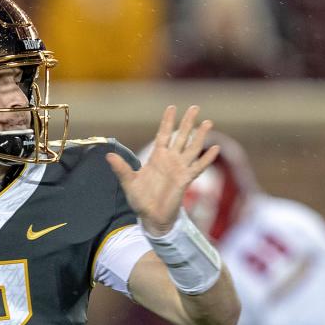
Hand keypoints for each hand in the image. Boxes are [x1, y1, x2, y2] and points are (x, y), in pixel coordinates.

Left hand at [106, 105, 219, 234]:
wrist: (151, 217)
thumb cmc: (140, 199)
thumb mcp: (129, 182)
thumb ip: (121, 169)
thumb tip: (109, 156)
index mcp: (156, 157)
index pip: (163, 135)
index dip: (167, 122)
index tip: (172, 107)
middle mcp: (170, 160)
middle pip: (181, 137)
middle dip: (187, 122)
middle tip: (195, 107)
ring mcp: (179, 169)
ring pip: (192, 148)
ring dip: (200, 136)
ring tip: (208, 122)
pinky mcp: (186, 180)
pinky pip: (198, 167)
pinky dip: (207, 158)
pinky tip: (215, 148)